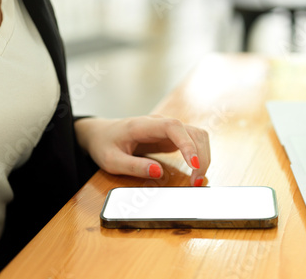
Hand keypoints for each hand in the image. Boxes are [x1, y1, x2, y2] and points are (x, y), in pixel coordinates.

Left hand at [74, 115, 209, 185]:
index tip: (194, 164)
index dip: (187, 144)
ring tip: (197, 179)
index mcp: (143, 125)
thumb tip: (157, 172)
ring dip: (203, 156)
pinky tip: (196, 171)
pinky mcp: (172, 137)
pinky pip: (194, 142)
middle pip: (192, 132)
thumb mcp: (111, 160)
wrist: (101, 134)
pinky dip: (200, 155)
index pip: (173, 127)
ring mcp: (168, 129)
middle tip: (196, 182)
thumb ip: (133, 166)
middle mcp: (160, 123)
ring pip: (198, 136)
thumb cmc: (104, 145)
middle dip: (200, 157)